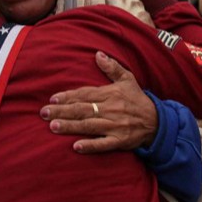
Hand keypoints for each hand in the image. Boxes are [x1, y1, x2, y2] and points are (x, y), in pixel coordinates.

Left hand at [40, 51, 157, 152]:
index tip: (52, 99)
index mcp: (111, 94)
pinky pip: (103, 144)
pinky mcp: (120, 141)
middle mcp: (111, 109)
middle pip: (83, 110)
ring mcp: (115, 126)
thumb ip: (112, 67)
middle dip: (62, 111)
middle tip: (44, 113)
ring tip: (53, 126)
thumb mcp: (128, 79)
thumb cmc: (138, 99)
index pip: (85, 94)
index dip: (68, 96)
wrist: (157, 121)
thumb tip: (98, 54)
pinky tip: (76, 146)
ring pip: (89, 126)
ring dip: (71, 126)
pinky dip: (90, 145)